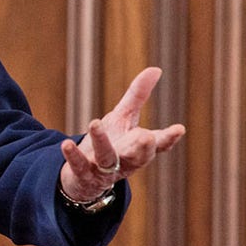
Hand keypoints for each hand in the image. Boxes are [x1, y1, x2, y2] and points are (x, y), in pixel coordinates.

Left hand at [58, 67, 185, 201]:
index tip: (178, 129)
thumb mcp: (124, 117)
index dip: (168, 138)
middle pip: (138, 156)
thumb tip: (156, 69)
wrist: (87, 176)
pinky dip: (73, 156)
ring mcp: (105, 169)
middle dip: (142, 147)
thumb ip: (138, 96)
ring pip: (107, 158)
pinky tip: (66, 144)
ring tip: (95, 122)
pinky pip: (79, 166)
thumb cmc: (113, 142)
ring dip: (101, 141)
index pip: (158, 145)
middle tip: (146, 137)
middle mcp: (126, 161)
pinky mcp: (84, 174)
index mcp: (139, 148)